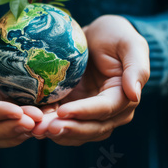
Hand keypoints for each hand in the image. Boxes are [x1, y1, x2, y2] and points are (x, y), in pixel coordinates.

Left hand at [32, 15, 149, 145]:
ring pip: (76, 132)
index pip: (104, 110)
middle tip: (44, 128)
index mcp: (124, 97)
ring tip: (35, 129)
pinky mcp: (73, 110)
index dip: (83, 112)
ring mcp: (90, 114)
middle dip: (68, 130)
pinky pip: (62, 124)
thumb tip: (135, 95)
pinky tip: (31, 123)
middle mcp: (110, 112)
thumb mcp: (130, 44)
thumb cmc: (115, 35)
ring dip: (56, 133)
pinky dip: (48, 125)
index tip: (63, 111)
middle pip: (91, 128)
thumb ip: (136, 68)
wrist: (96, 35)